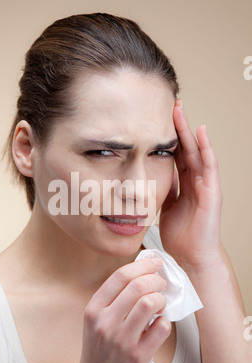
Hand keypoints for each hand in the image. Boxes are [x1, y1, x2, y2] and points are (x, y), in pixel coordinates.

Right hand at [71, 258, 170, 362]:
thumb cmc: (99, 352)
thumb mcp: (95, 321)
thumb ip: (112, 299)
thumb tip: (141, 274)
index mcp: (93, 309)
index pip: (120, 276)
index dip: (142, 265)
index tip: (155, 263)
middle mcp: (105, 322)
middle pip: (138, 285)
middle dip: (156, 279)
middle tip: (162, 283)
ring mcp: (122, 339)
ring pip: (150, 303)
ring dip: (162, 299)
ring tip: (161, 303)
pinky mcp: (138, 355)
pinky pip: (161, 327)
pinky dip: (165, 321)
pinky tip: (160, 323)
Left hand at [159, 99, 222, 271]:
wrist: (191, 258)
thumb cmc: (180, 236)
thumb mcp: (166, 208)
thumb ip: (164, 191)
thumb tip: (151, 179)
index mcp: (185, 185)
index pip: (176, 155)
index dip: (167, 138)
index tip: (156, 120)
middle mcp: (196, 182)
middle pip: (186, 149)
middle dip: (178, 127)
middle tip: (170, 105)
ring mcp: (206, 186)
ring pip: (197, 152)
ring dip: (189, 131)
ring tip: (181, 110)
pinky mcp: (212, 193)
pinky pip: (210, 167)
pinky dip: (206, 149)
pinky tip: (200, 133)